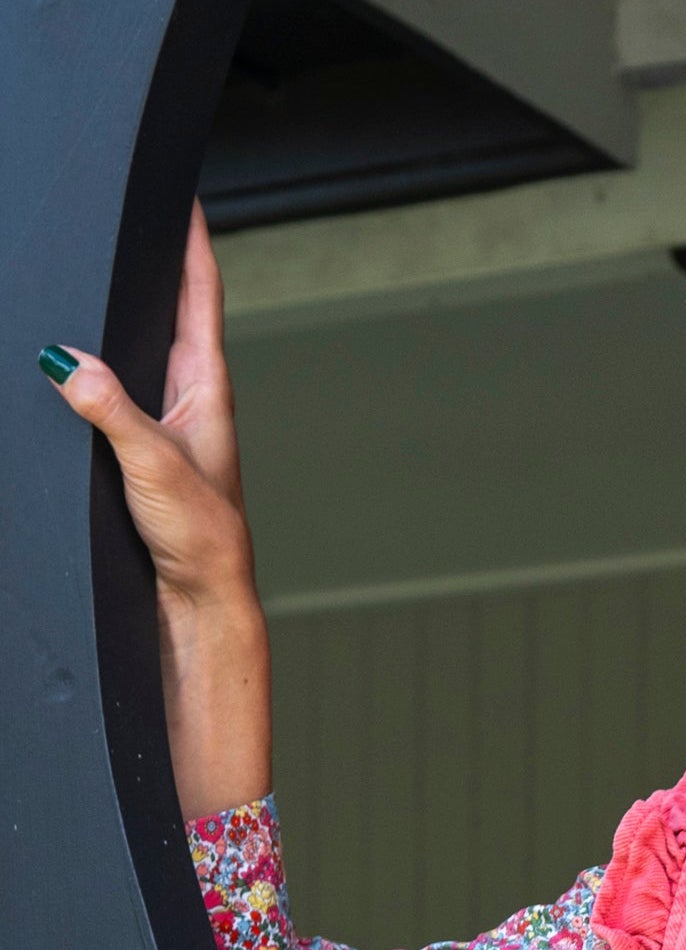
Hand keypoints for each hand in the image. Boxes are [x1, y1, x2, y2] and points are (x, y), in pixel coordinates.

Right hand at [42, 204, 270, 819]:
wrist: (200, 607)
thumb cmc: (201, 545)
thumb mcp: (155, 470)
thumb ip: (112, 414)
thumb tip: (68, 360)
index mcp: (205, 391)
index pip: (197, 298)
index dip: (191, 243)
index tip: (185, 192)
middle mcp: (187, 401)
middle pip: (165, 311)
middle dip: (151, 260)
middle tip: (135, 205)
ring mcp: (164, 424)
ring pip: (138, 349)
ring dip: (124, 309)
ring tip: (108, 263)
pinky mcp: (139, 452)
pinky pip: (114, 387)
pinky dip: (98, 360)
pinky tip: (76, 356)